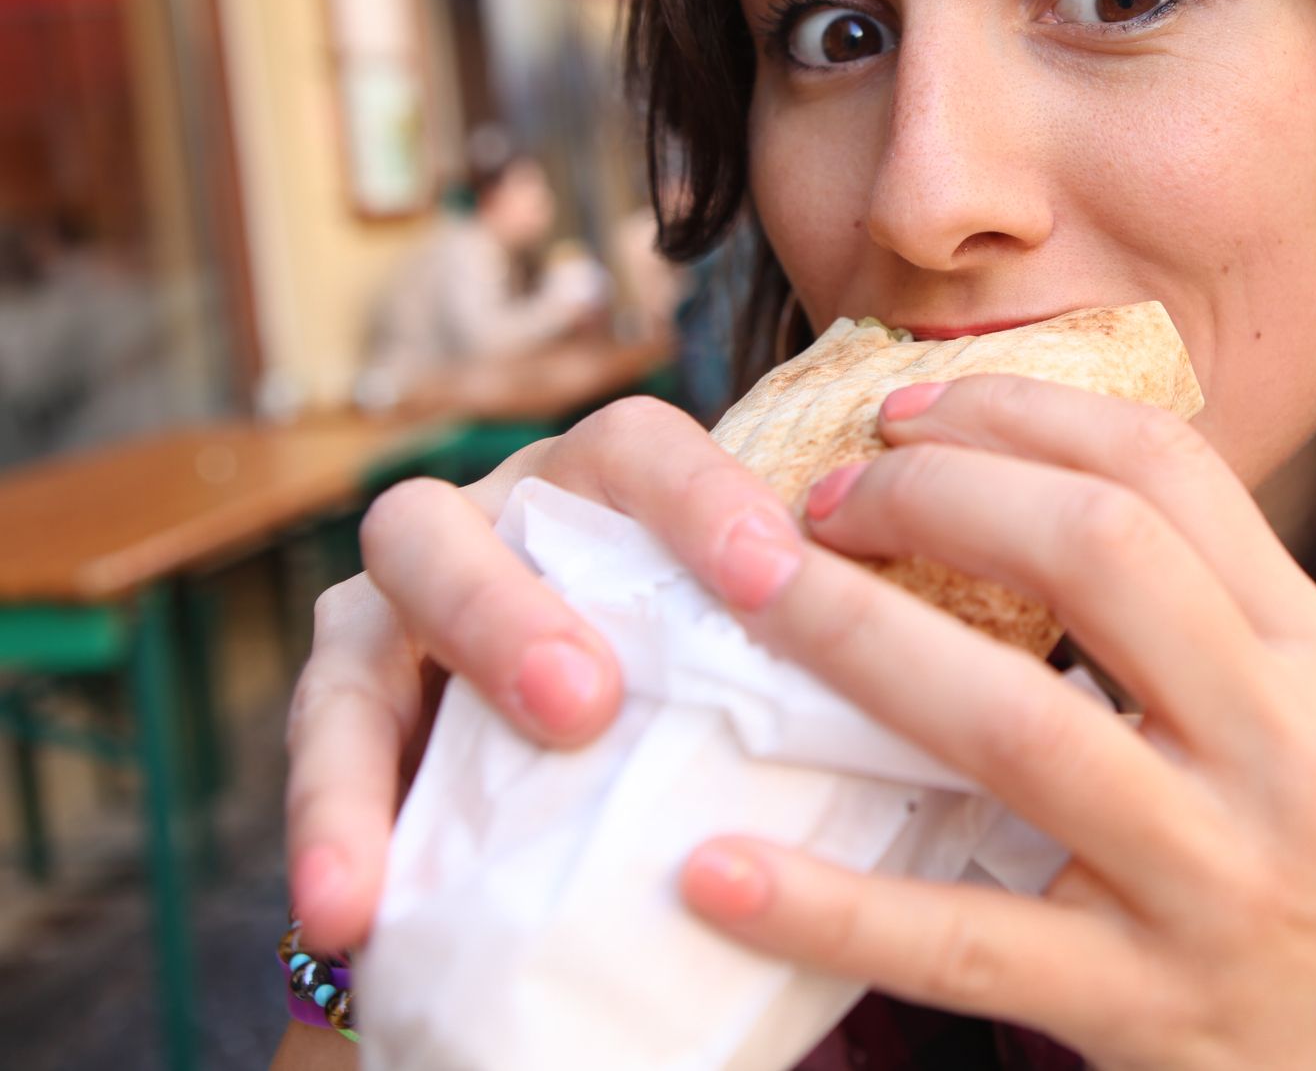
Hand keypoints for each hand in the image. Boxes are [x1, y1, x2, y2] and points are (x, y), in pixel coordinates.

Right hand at [282, 398, 803, 949]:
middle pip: (481, 511)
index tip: (773, 582)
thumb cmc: (701, 695)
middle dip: (516, 605)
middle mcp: (500, 514)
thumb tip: (943, 708)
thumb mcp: (751, 665)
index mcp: (606, 489)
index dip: (704, 502)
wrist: (584, 780)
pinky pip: (324, 736)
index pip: (643, 451)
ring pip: (380, 601)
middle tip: (582, 704)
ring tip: (405, 848)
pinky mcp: (345, 687)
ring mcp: (408, 592)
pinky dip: (332, 822)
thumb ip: (807, 658)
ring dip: (394, 719)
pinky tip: (347, 911)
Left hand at [674, 377, 1315, 1069]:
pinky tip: (717, 871)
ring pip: (1015, 725)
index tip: (907, 411)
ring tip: (748, 586)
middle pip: (1096, 554)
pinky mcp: (1141, 1006)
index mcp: (1310, 653)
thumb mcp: (1305, 710)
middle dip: (935, 495)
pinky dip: (830, 907)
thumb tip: (1007, 478)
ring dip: (857, 637)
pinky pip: (962, 944)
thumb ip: (1195, 604)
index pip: (1168, 472)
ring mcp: (1213, 880)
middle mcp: (1279, 747)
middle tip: (821, 498)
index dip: (1020, 415)